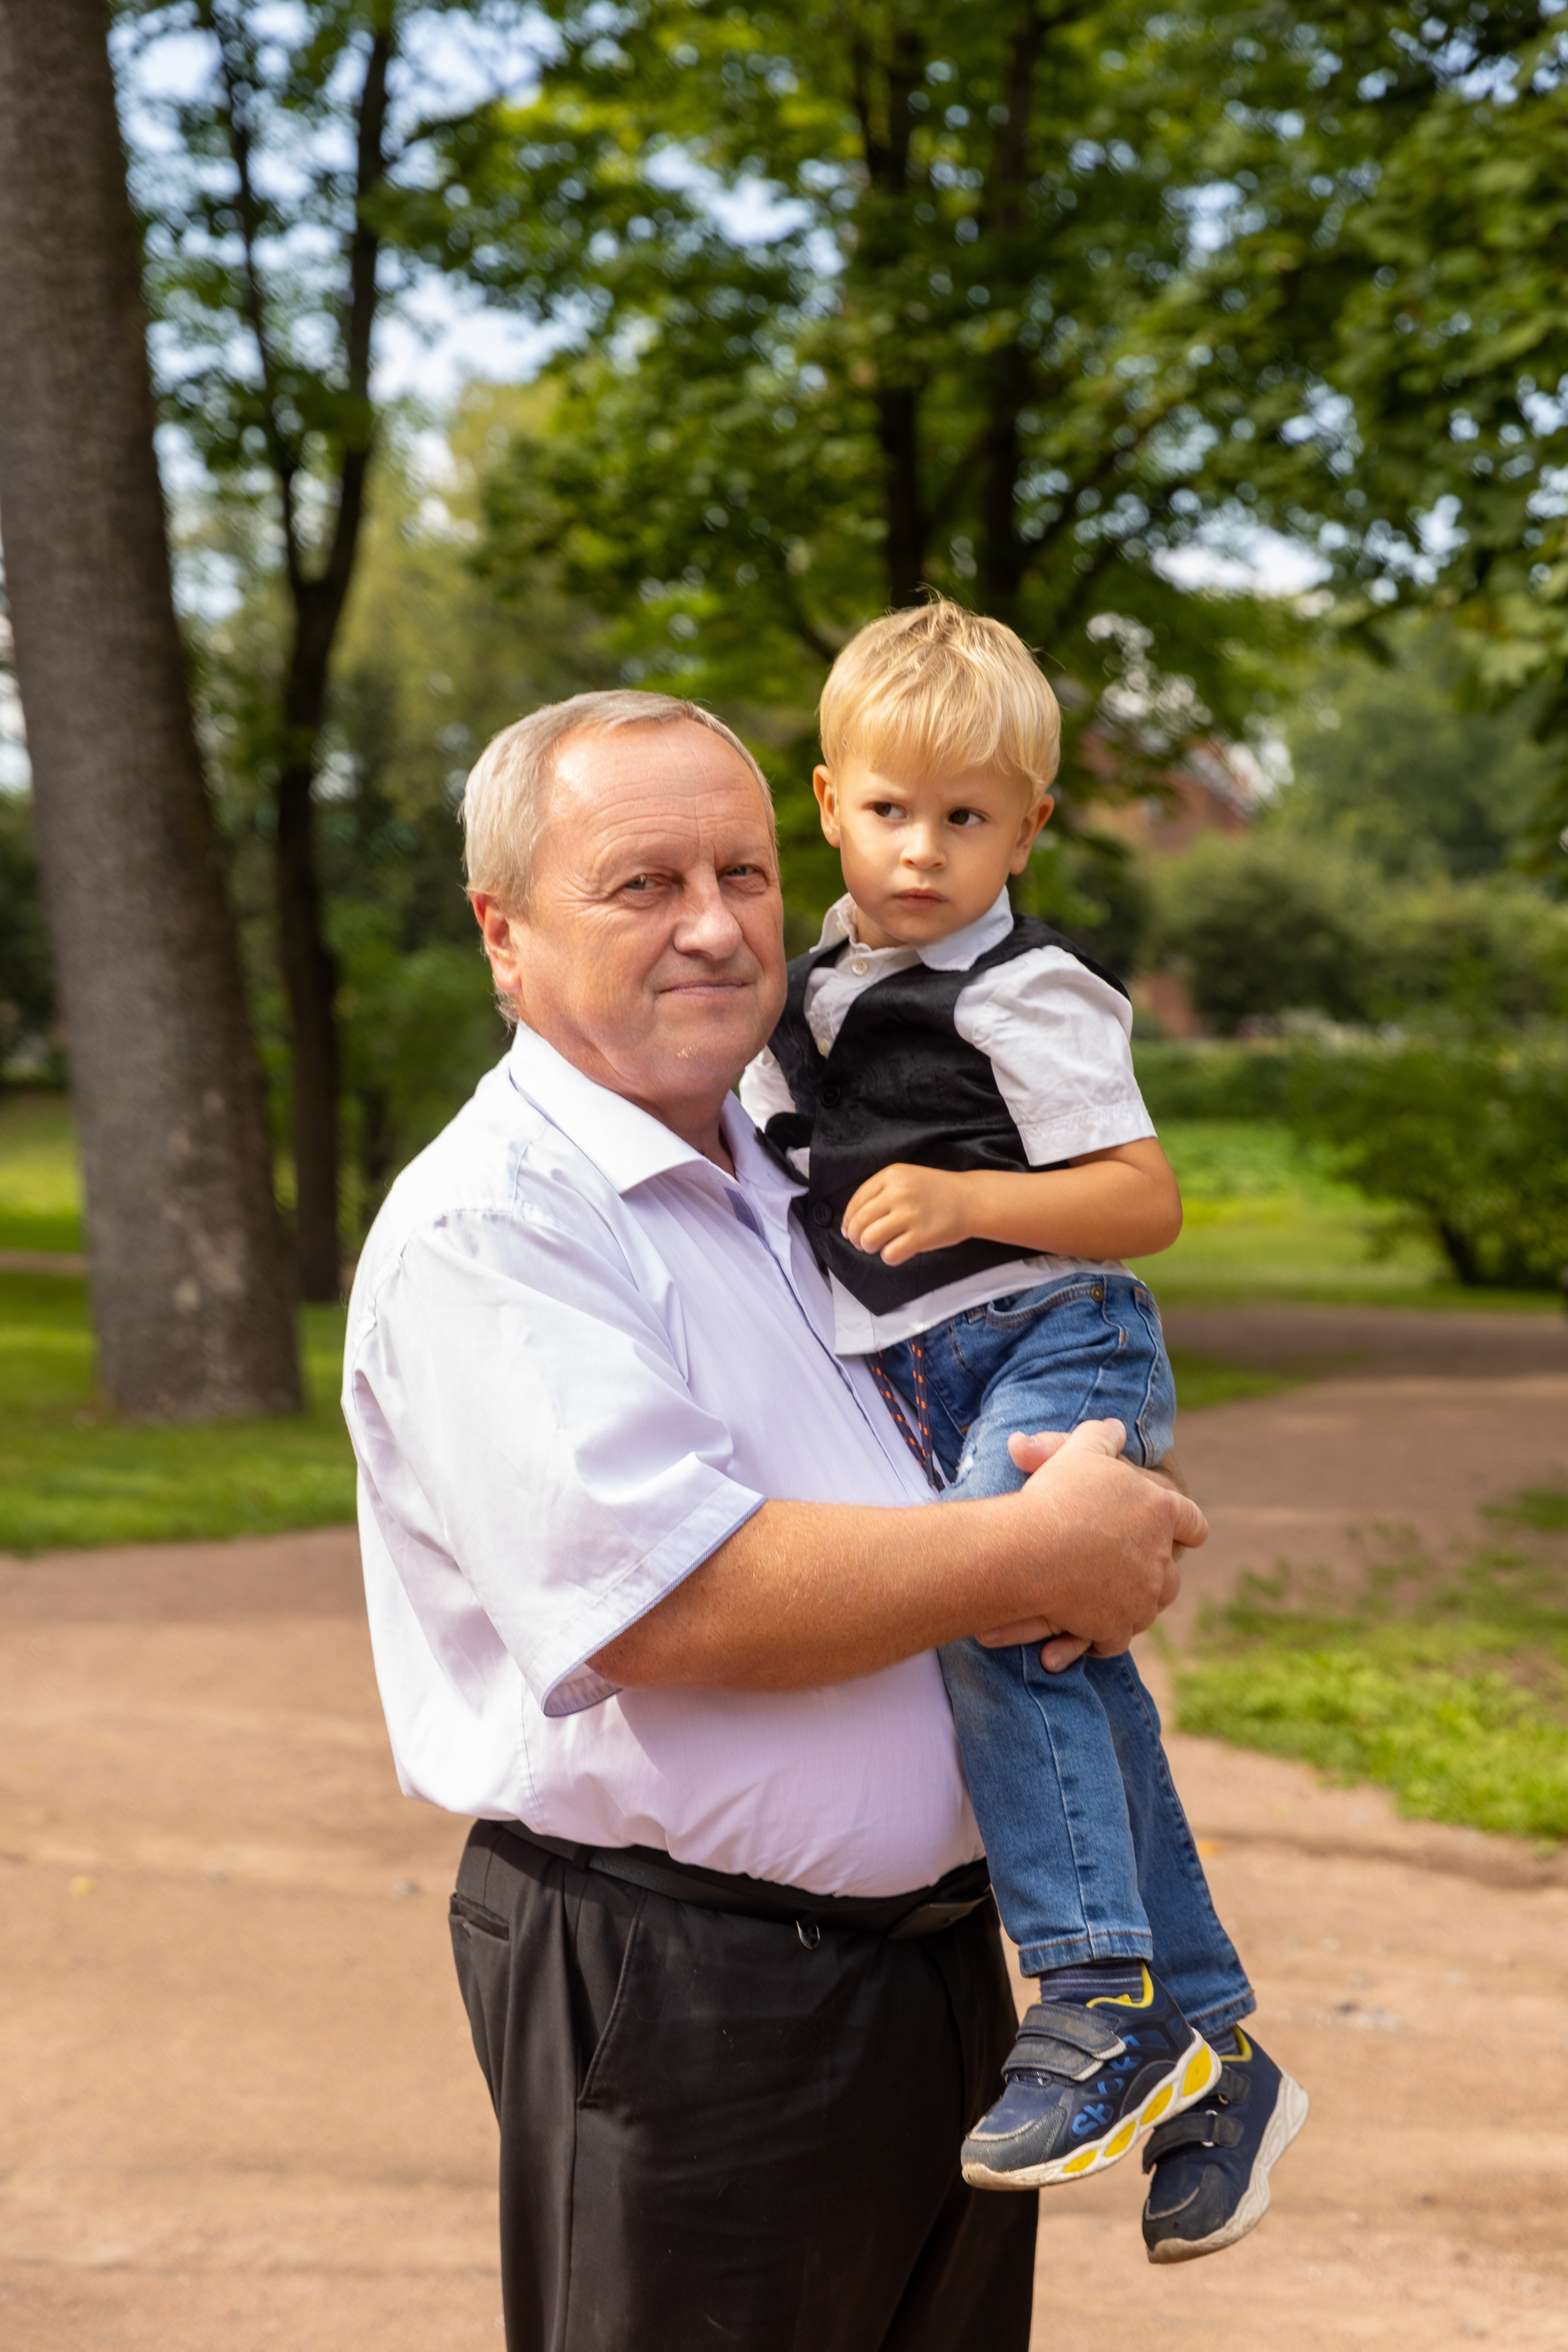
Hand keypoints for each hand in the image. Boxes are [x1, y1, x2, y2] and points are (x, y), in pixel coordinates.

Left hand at [841, 1163, 969, 1263]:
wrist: (971, 1199)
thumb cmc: (936, 1191)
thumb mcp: (907, 1178)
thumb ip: (880, 1192)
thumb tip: (851, 1223)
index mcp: (891, 1175)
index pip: (856, 1201)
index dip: (848, 1220)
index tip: (848, 1230)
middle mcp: (898, 1193)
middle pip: (859, 1222)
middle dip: (855, 1237)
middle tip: (862, 1243)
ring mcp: (910, 1215)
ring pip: (869, 1239)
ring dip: (868, 1247)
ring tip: (877, 1247)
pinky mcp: (921, 1236)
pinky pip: (890, 1254)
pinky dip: (888, 1257)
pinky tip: (896, 1252)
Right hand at [1001, 1419, 1206, 1664]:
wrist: (1029, 1550)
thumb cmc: (1056, 1496)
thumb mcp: (1080, 1450)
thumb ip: (1102, 1436)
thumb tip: (1116, 1426)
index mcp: (1161, 1511)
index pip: (1192, 1521)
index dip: (1188, 1526)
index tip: (1190, 1533)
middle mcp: (1160, 1558)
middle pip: (1172, 1571)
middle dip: (1155, 1571)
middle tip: (1133, 1569)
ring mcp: (1142, 1597)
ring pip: (1149, 1607)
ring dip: (1134, 1604)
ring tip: (1110, 1601)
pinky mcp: (1117, 1628)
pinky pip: (1118, 1638)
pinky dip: (1105, 1636)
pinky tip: (1091, 1632)